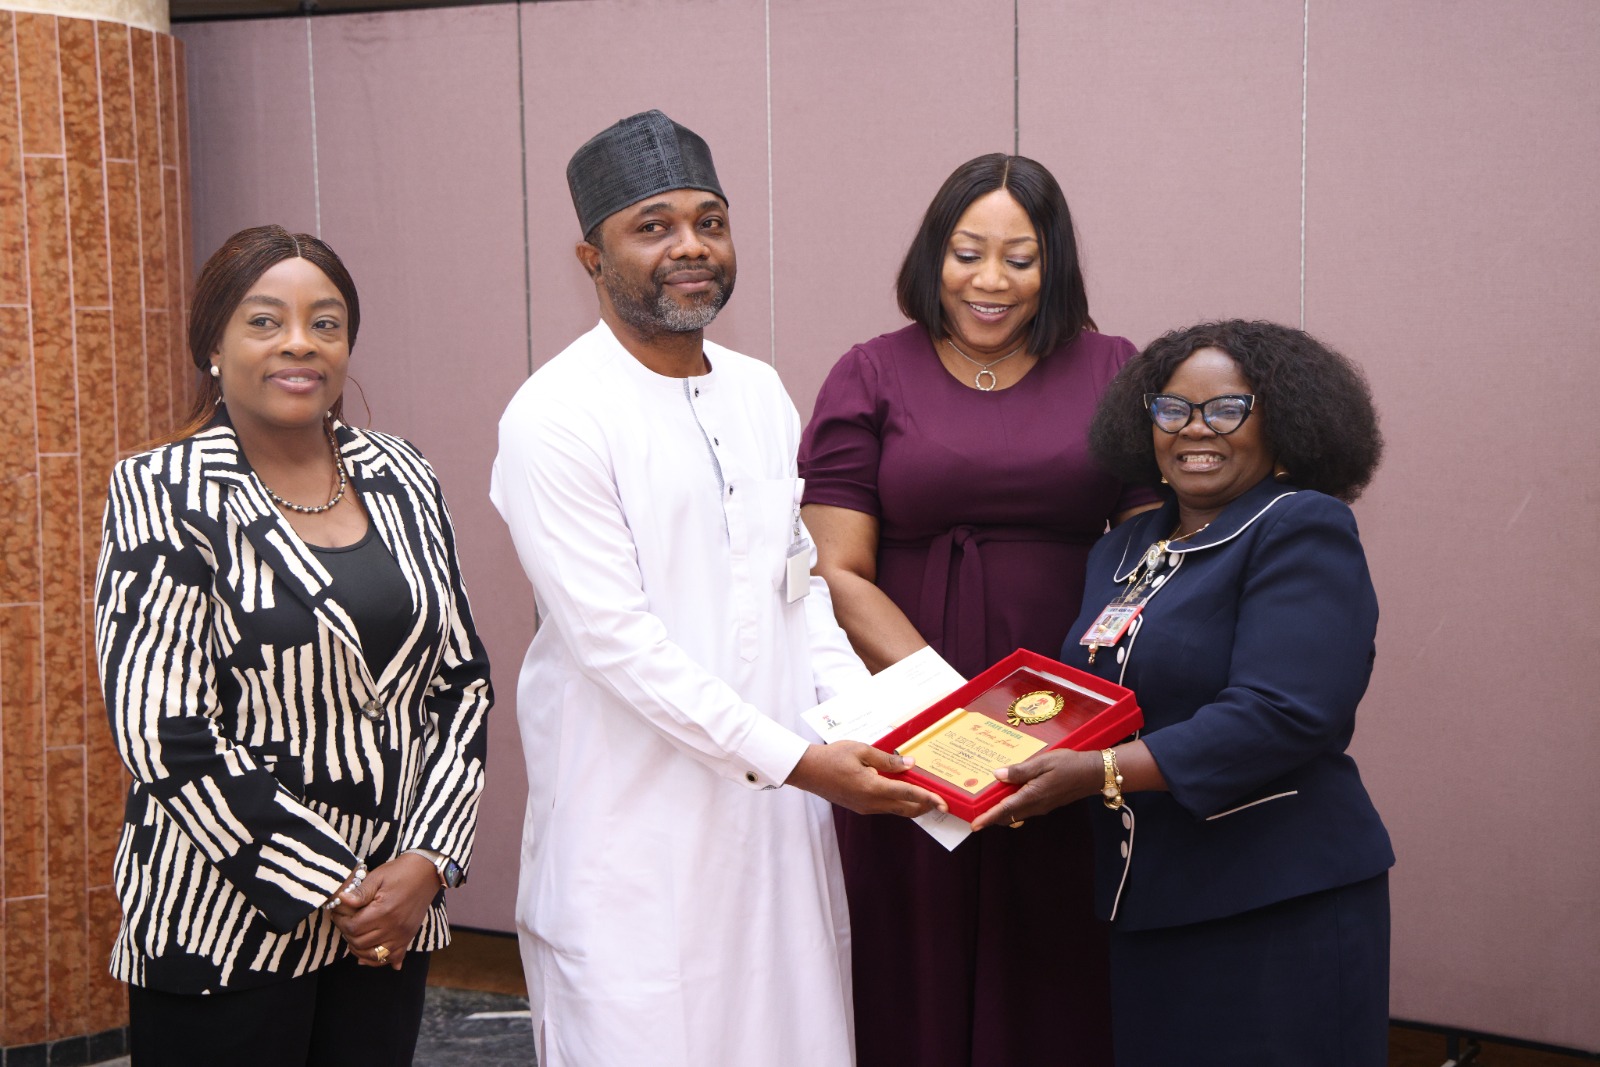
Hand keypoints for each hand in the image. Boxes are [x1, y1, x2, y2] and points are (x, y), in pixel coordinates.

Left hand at [327, 853, 438, 968]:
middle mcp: (394, 927)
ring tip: (353, 938)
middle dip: (347, 935)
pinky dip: (378, 961)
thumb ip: (360, 892)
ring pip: (373, 955)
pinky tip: (368, 957)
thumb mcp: (378, 876)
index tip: (337, 914)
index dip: (341, 922)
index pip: (353, 928)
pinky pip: (391, 958)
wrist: (427, 872)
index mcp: (384, 911)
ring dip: (359, 950)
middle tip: (344, 923)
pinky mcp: (408, 937)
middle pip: (360, 943)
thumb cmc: (400, 872)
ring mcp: (402, 935)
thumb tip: (341, 900)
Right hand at [786, 742, 946, 816]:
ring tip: (928, 796)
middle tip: (942, 799)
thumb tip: (910, 764)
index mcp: (873, 787)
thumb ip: (888, 760)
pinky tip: (904, 792)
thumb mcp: (862, 750)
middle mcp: (871, 802)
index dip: (929, 798)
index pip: (908, 794)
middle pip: (907, 808)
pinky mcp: (861, 807)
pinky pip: (887, 808)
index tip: (944, 803)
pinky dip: (900, 802)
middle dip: (926, 806)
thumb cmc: (832, 757)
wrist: (808, 771)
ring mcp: (866, 807)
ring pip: (898, 810)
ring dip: (914, 805)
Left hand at [970, 749, 1102, 830]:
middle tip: (974, 813)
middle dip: (991, 818)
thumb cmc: (1069, 765)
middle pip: (1008, 816)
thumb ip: (1020, 770)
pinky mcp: (1046, 804)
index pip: (1005, 810)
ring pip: (1016, 814)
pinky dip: (1012, 807)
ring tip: (986, 804)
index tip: (975, 825)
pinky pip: (1024, 809)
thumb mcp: (1043, 762)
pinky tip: (1007, 794)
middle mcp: (1036, 806)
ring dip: (1001, 813)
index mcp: (1032, 795)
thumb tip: (997, 774)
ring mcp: (1042, 807)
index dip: (988, 818)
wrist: (1093, 774)